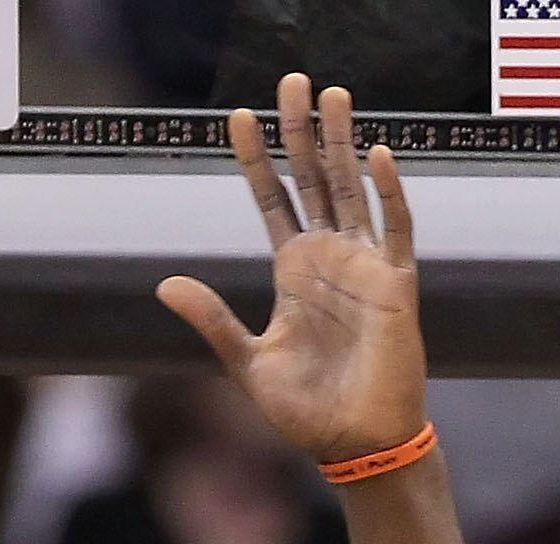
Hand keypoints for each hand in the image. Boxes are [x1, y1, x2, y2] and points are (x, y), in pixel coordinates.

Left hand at [158, 75, 426, 467]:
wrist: (355, 446)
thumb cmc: (306, 411)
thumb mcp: (247, 363)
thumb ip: (212, 320)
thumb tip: (164, 284)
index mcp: (293, 271)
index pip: (272, 200)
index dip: (255, 159)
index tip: (236, 117)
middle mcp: (328, 258)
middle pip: (312, 178)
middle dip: (299, 131)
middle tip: (290, 80)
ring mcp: (364, 267)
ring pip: (352, 188)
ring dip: (343, 143)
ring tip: (333, 95)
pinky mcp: (396, 286)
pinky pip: (395, 229)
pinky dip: (388, 194)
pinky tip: (377, 156)